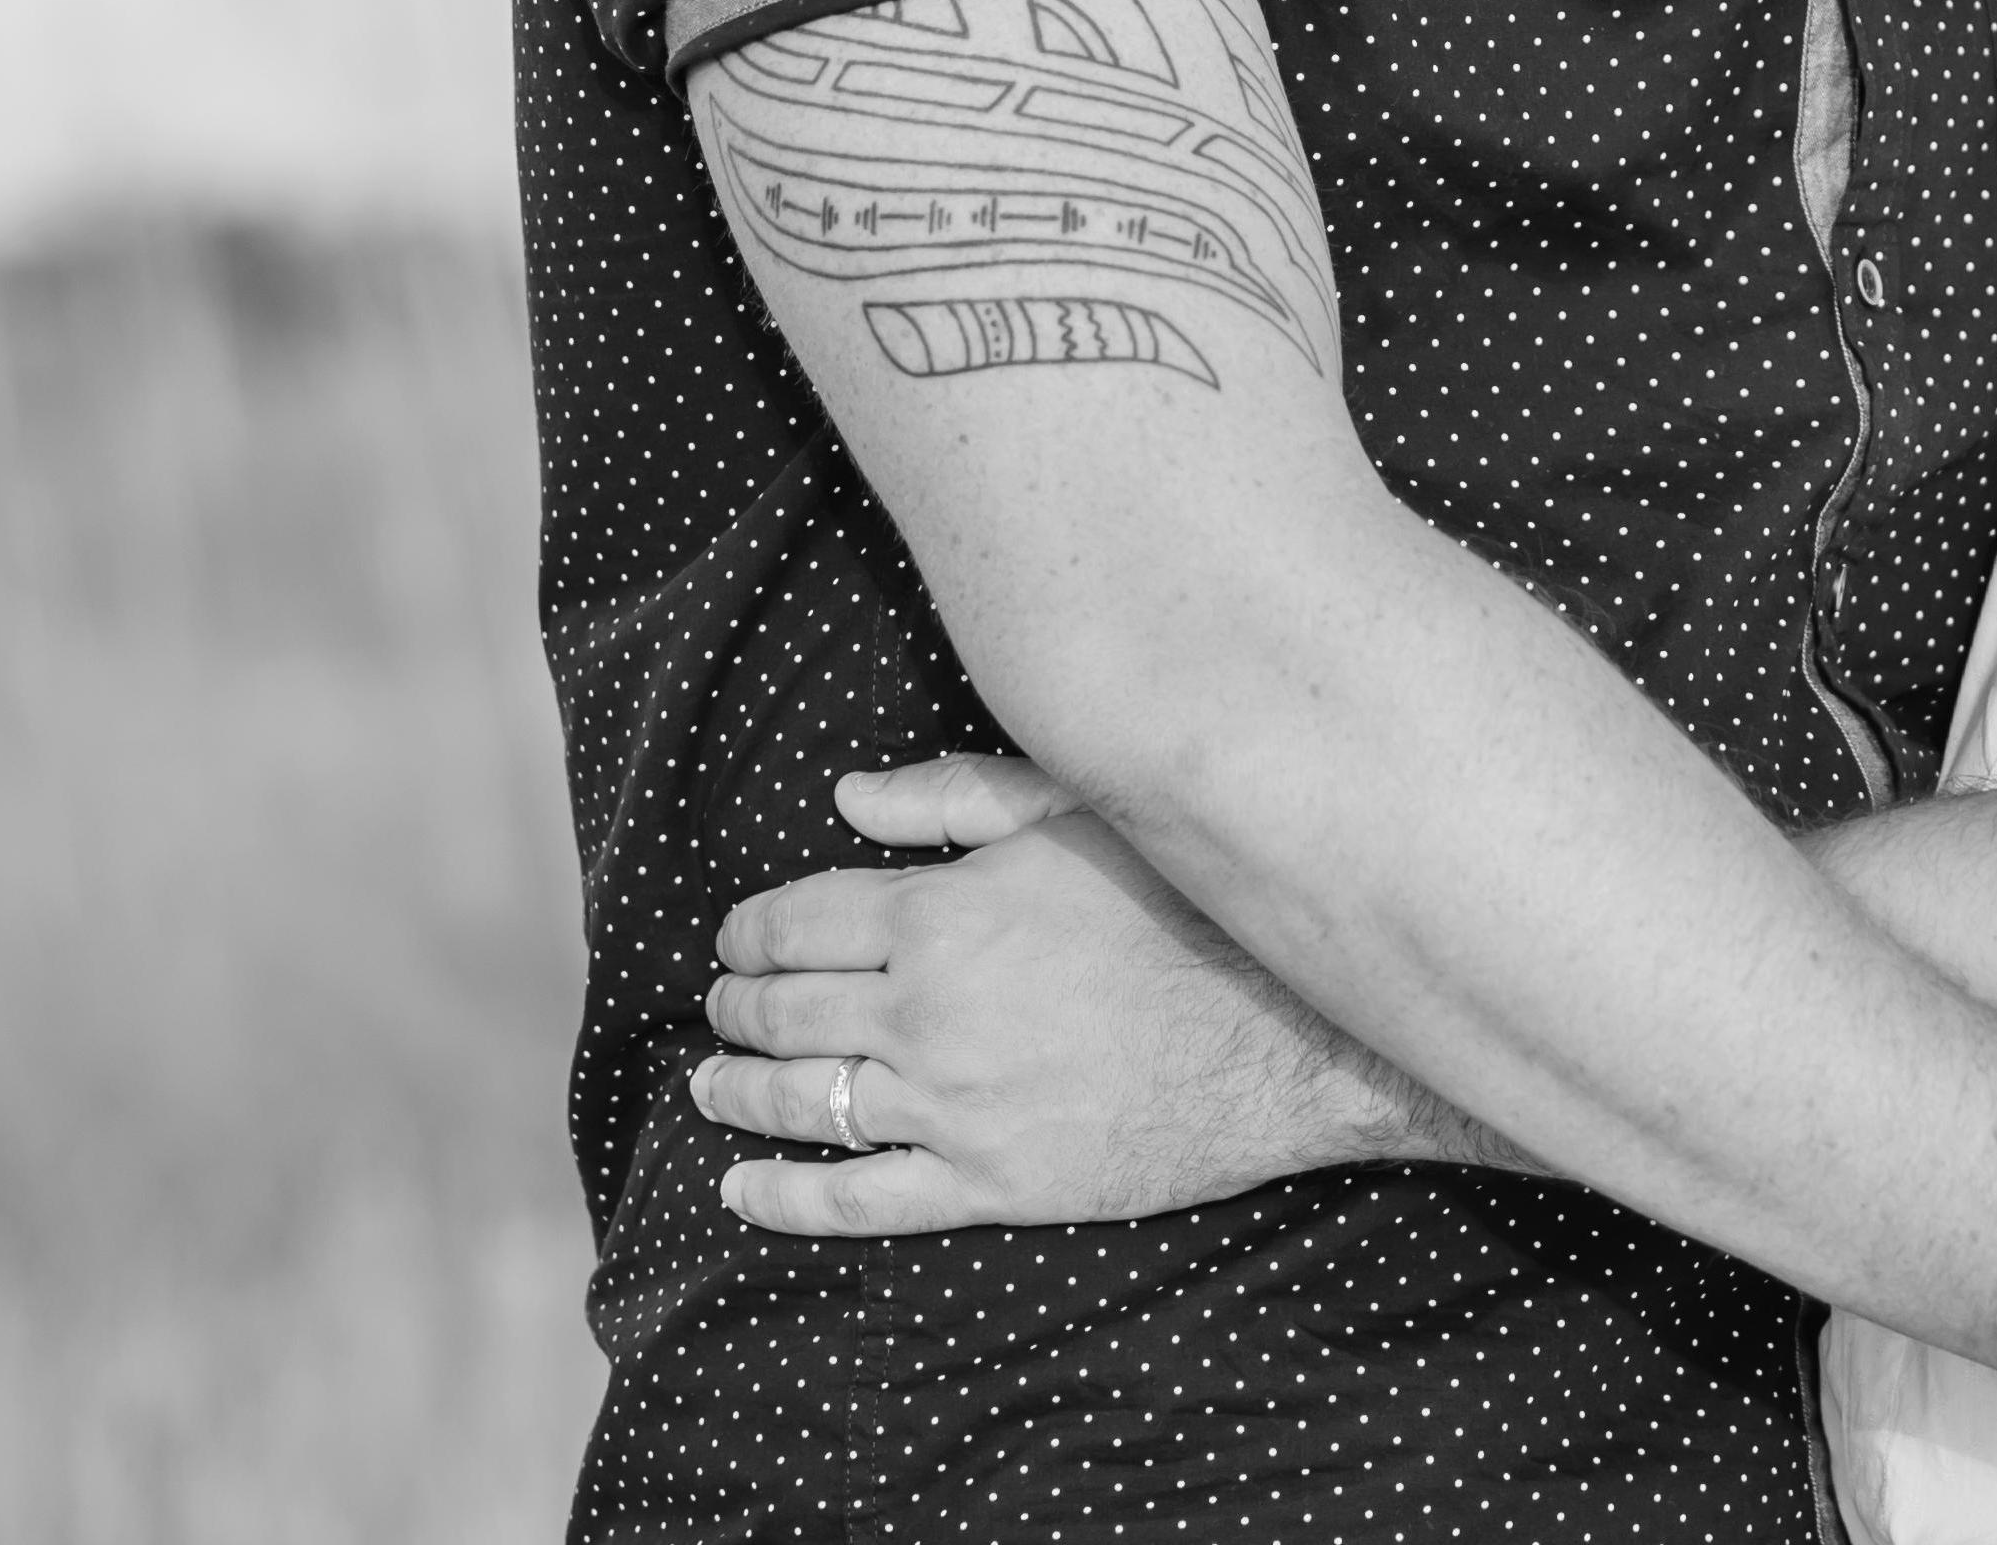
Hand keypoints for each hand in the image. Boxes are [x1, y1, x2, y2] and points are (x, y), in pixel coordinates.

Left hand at [693, 753, 1484, 1235]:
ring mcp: (951, 1108)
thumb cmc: (1191, 906)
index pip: (799, 921)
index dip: (750, 929)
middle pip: (786, 1012)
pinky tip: (743, 1189)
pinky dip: (782, 1198)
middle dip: (736, 1004)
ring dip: (737, 1090)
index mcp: (943, 914)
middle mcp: (926, 1013)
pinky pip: (853, 1202)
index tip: (735, 934)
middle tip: (721, 1001)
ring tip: (710, 1082)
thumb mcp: (1082, 816)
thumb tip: (846, 795)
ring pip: (802, 1104)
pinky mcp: (985, 1185)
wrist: (1285, 1033)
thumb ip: (955, 797)